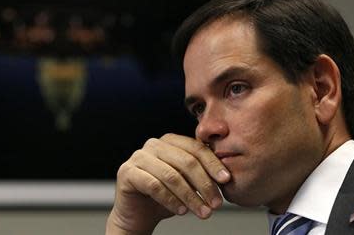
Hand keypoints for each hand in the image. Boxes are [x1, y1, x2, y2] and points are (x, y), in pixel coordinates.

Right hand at [106, 133, 230, 234]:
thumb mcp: (187, 182)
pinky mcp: (127, 172)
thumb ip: (200, 173)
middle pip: (186, 161)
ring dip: (191, 196)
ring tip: (203, 212)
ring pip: (171, 175)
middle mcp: (153, 145)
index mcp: (170, 141)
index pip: (196, 148)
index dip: (213, 163)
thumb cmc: (164, 195)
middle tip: (216, 203)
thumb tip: (225, 175)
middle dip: (205, 184)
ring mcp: (138, 157)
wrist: (137, 214)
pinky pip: (154, 185)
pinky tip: (182, 211)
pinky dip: (171, 200)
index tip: (226, 180)